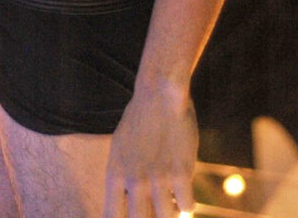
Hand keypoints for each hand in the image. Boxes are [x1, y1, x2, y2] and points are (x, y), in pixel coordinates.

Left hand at [103, 86, 197, 217]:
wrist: (159, 93)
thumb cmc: (140, 120)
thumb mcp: (120, 148)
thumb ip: (123, 178)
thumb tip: (128, 207)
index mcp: (115, 174)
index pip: (110, 217)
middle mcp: (133, 180)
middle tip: (157, 211)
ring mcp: (157, 178)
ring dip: (171, 214)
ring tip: (171, 203)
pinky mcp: (180, 173)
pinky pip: (187, 206)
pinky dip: (187, 203)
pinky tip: (184, 191)